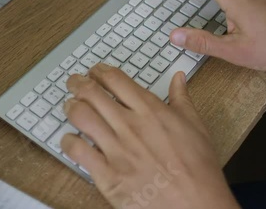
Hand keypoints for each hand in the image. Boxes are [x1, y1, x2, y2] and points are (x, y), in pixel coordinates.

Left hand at [61, 64, 239, 208]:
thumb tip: (178, 77)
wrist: (197, 205)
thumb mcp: (195, 126)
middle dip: (77, 83)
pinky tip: (69, 140)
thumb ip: (182, 98)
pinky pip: (76, 150)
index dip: (99, 71)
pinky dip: (67, 141)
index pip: (115, 79)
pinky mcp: (107, 174)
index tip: (94, 71)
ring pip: (80, 116)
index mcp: (150, 110)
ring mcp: (117, 149)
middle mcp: (130, 125)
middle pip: (92, 93)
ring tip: (69, 106)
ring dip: (70, 107)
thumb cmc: (198, 168)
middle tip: (74, 82)